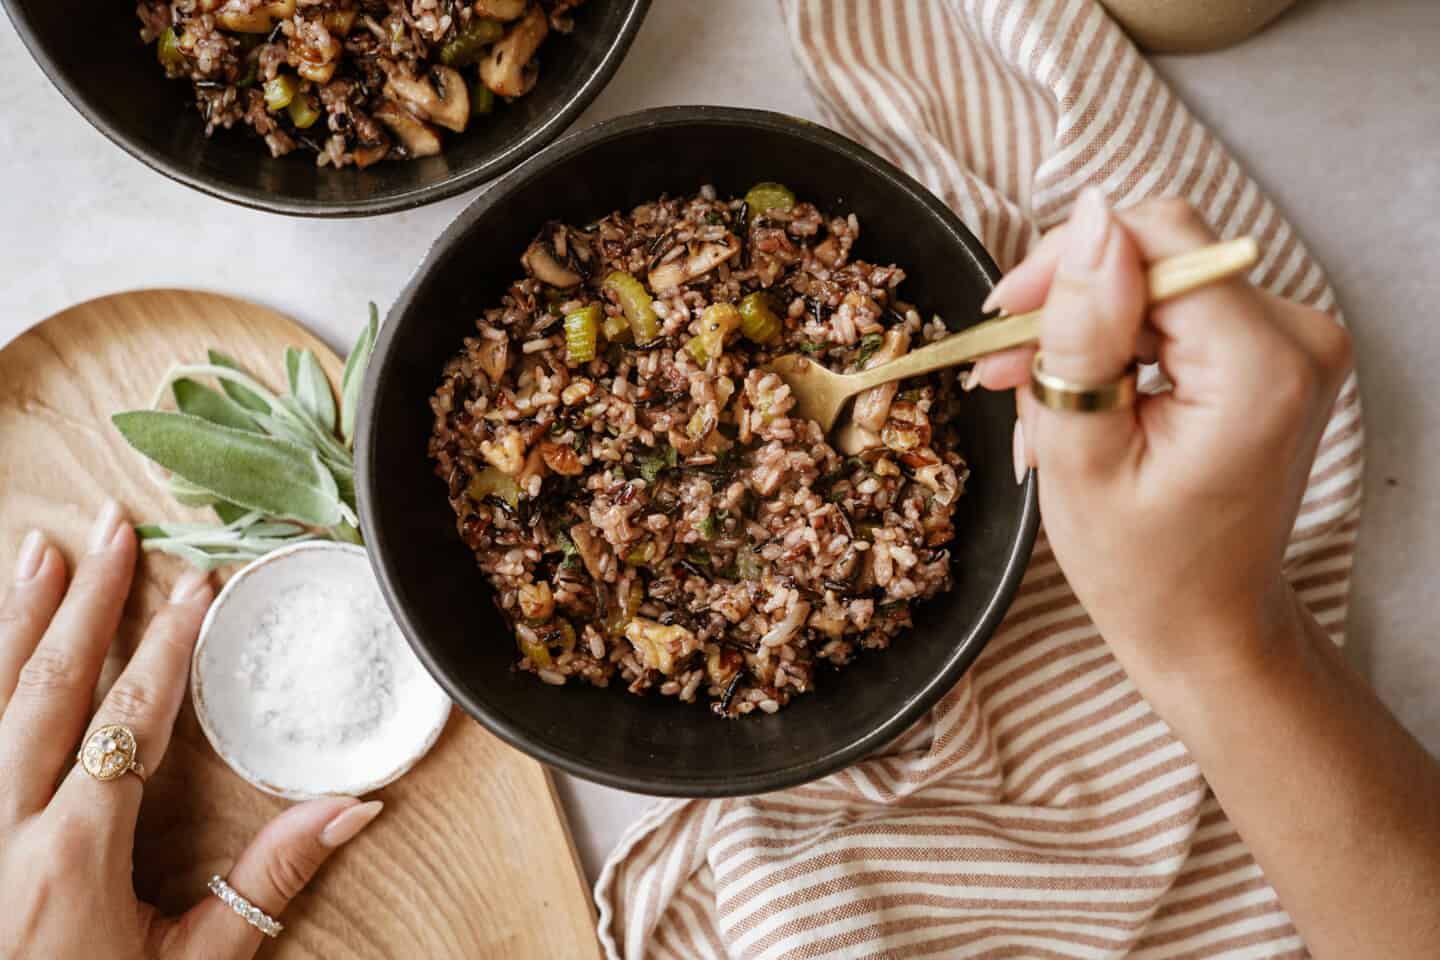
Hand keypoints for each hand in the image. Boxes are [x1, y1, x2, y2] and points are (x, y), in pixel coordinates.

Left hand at [0, 501, 381, 959]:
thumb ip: (264, 883)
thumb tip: (351, 808)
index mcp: (71, 855)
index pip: (129, 722)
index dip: (166, 648)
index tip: (196, 588)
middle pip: (46, 686)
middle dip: (85, 600)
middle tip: (110, 529)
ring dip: (14, 619)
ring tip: (39, 552)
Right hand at [977, 191, 1351, 678]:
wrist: (1207, 623)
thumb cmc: (1143, 567)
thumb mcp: (1082, 452)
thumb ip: (1084, 331)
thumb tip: (1088, 216)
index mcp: (1260, 366)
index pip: (1157, 240)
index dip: (1068, 263)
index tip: (1004, 318)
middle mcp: (1298, 336)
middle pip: (1158, 253)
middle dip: (1070, 303)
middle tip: (1003, 370)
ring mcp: (1294, 341)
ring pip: (1156, 279)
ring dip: (1084, 329)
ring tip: (1033, 400)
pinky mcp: (1274, 350)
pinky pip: (1176, 308)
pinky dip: (1117, 344)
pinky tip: (1078, 397)